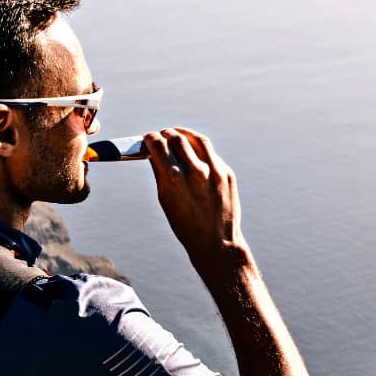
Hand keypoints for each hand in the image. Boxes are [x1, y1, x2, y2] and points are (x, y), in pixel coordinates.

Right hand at [143, 128, 247, 272]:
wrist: (216, 242)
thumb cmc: (185, 224)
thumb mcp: (165, 199)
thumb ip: (160, 172)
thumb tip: (153, 152)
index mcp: (174, 179)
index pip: (158, 145)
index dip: (150, 138)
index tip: (148, 138)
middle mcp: (195, 172)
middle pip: (177, 138)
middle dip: (166, 134)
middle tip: (161, 135)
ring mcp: (214, 171)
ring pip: (197, 139)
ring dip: (184, 134)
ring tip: (176, 135)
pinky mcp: (227, 173)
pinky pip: (211, 154)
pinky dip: (199, 149)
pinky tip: (193, 151)